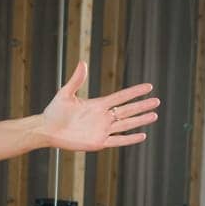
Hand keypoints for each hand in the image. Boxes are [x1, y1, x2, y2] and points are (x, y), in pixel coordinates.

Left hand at [41, 62, 159, 152]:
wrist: (47, 130)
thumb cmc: (54, 111)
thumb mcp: (66, 93)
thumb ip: (76, 80)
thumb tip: (82, 63)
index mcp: (98, 104)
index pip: (121, 97)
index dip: (134, 92)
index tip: (148, 87)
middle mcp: (103, 117)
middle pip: (127, 110)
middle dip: (142, 106)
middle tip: (157, 101)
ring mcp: (102, 130)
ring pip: (126, 124)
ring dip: (140, 120)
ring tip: (154, 115)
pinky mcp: (98, 142)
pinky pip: (117, 140)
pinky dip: (129, 139)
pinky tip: (142, 135)